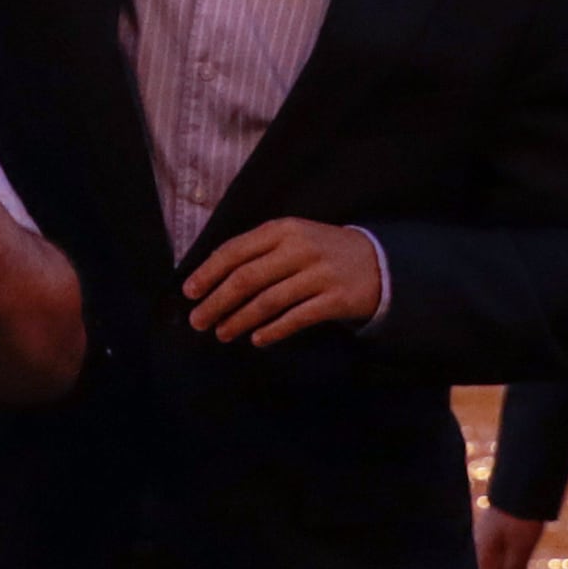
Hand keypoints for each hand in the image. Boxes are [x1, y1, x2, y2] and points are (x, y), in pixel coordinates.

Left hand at [177, 214, 382, 345]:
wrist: (378, 262)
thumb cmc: (321, 251)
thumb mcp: (292, 239)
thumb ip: (258, 252)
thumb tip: (212, 277)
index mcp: (282, 229)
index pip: (235, 250)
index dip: (209, 273)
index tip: (189, 292)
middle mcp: (299, 248)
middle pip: (247, 278)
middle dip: (217, 302)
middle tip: (198, 321)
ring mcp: (319, 274)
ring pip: (268, 301)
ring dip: (240, 320)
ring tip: (222, 333)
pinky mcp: (336, 299)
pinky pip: (296, 318)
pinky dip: (273, 330)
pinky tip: (257, 339)